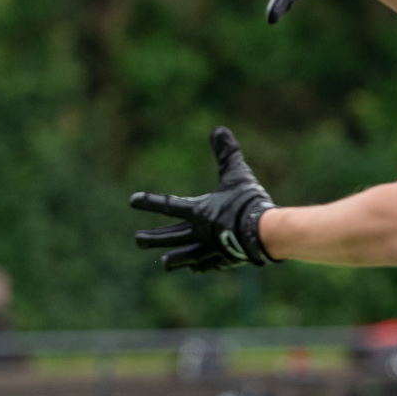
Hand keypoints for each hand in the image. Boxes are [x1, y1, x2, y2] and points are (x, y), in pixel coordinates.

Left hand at [131, 127, 276, 271]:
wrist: (264, 232)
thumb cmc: (247, 201)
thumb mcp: (237, 173)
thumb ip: (226, 153)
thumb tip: (218, 129)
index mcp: (199, 212)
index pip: (168, 205)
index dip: (149, 201)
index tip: (132, 200)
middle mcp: (200, 232)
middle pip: (172, 236)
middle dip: (154, 238)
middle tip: (136, 240)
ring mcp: (211, 249)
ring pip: (187, 254)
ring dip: (175, 258)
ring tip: (163, 262)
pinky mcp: (225, 259)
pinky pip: (209, 262)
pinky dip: (201, 264)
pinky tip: (194, 266)